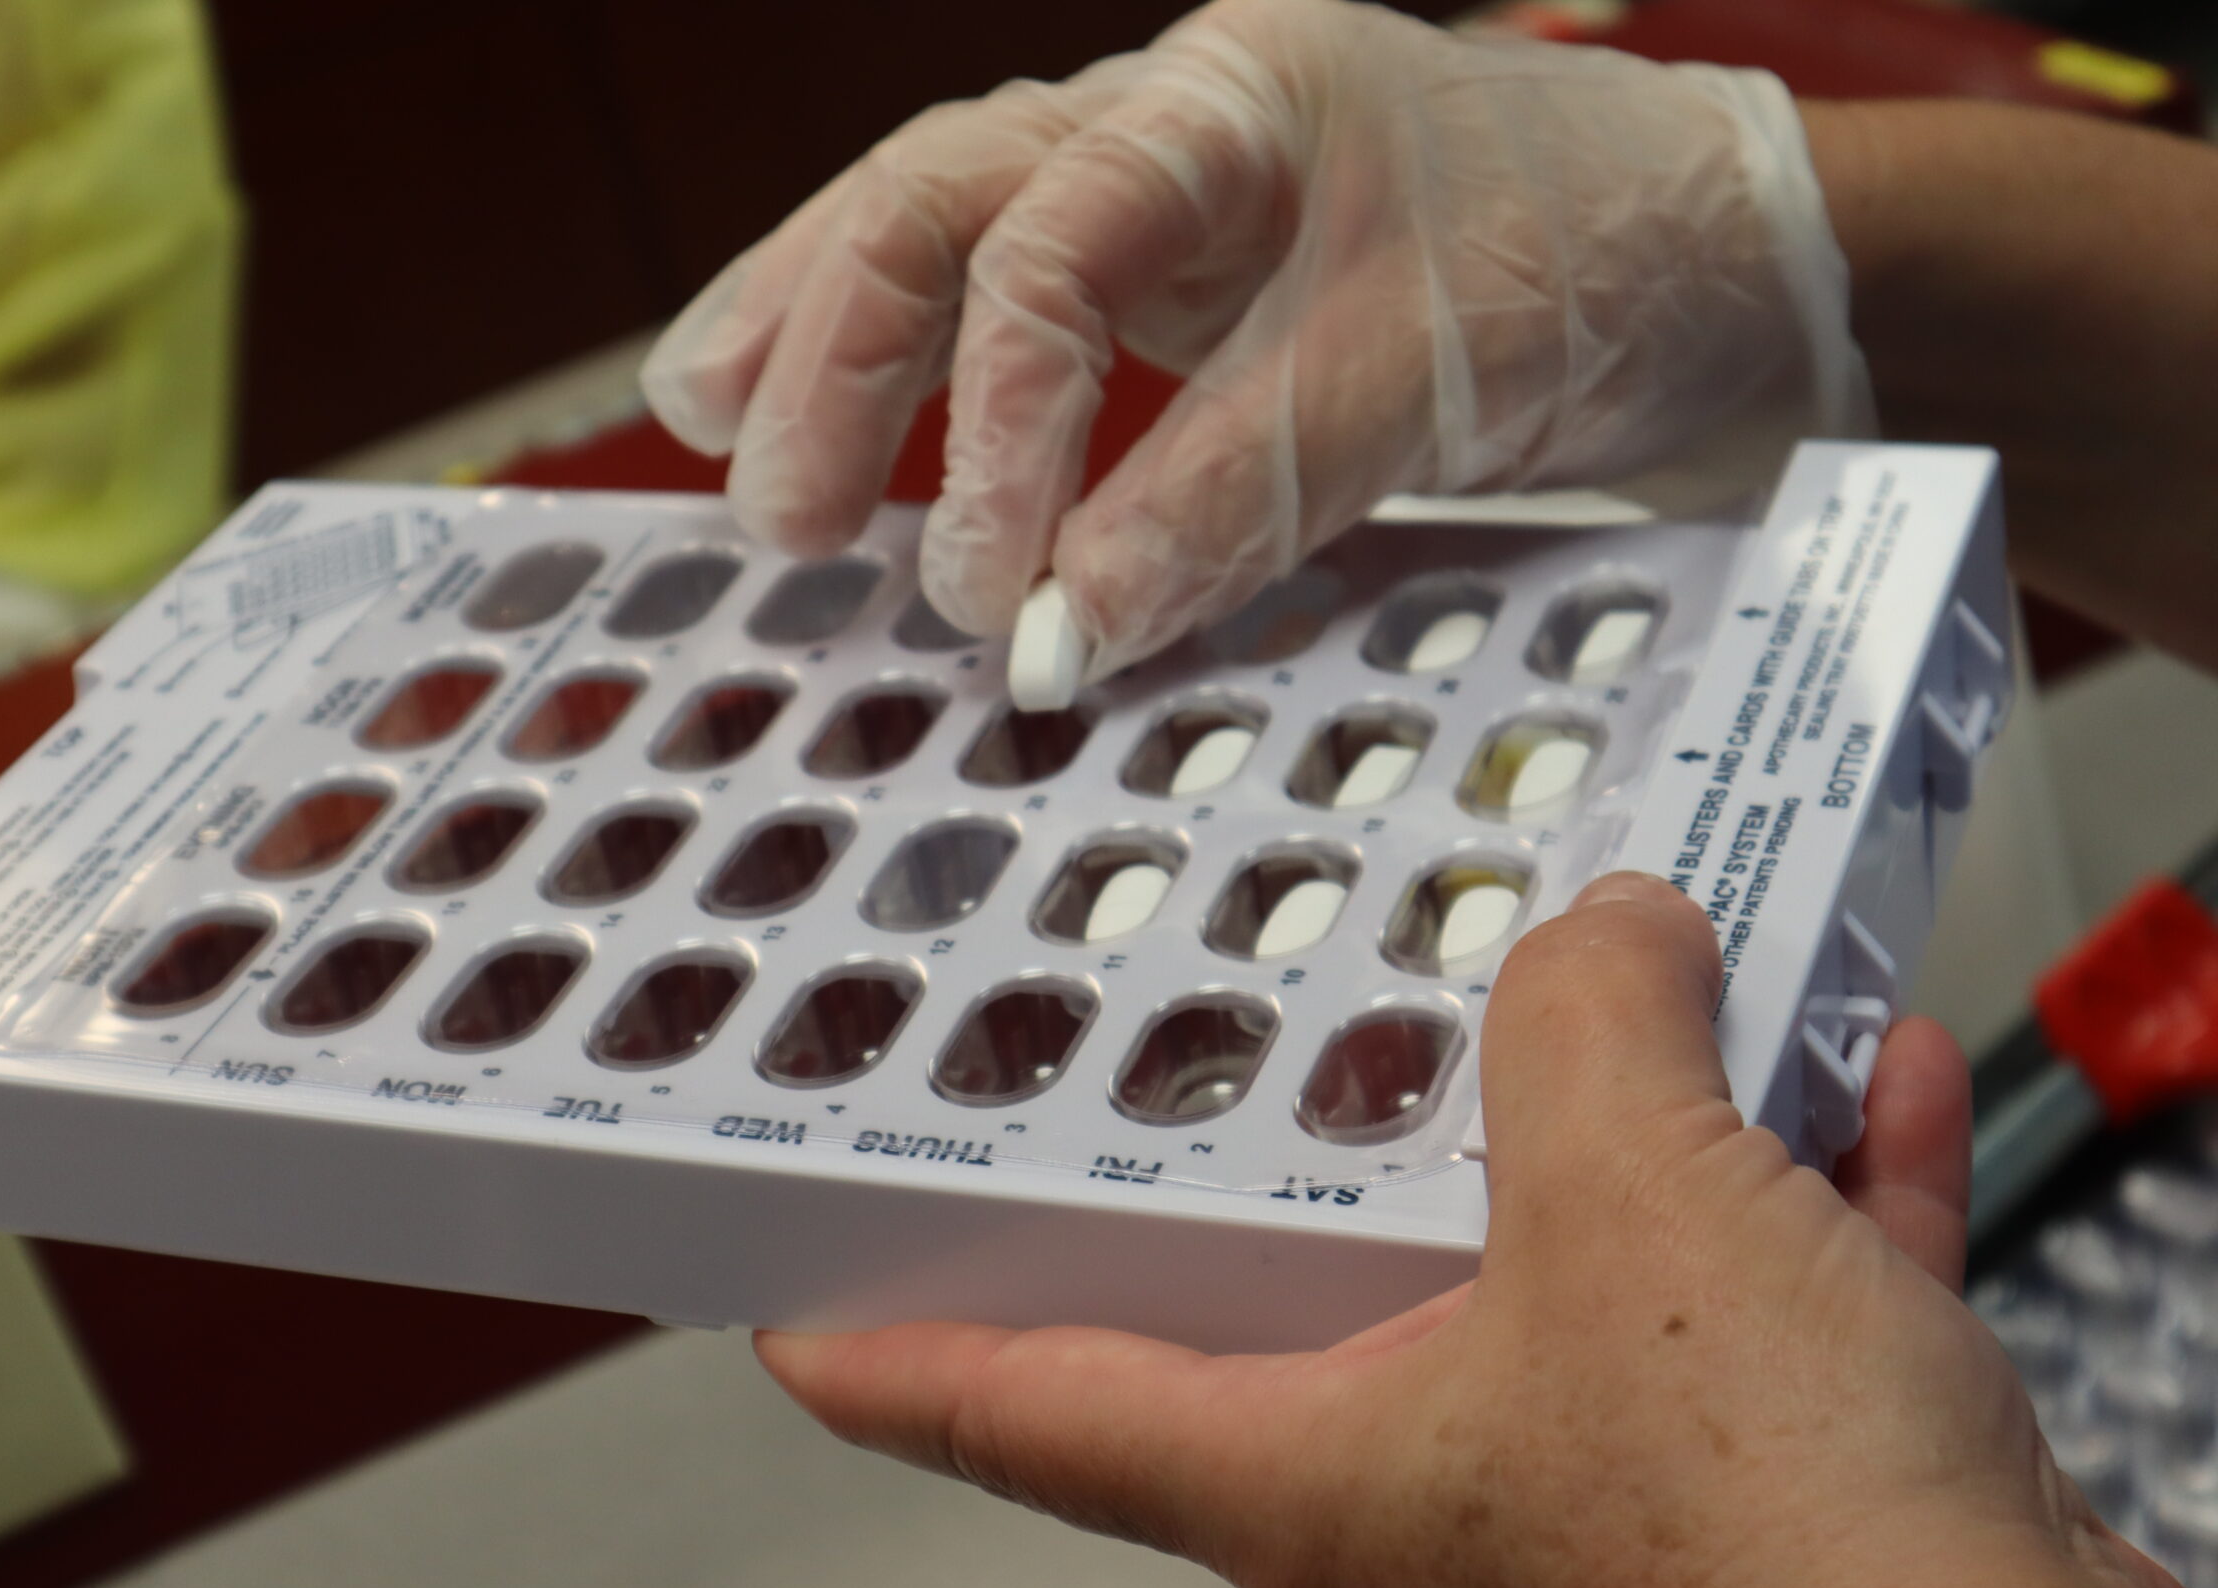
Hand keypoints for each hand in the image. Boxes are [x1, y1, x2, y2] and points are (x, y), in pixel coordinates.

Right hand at [641, 0, 1866, 679]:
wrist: (1726, 264)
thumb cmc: (1605, 259)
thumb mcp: (1426, 371)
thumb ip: (1239, 489)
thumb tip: (1061, 630)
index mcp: (1231, 103)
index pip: (1043, 242)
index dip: (992, 427)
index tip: (994, 595)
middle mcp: (1171, 128)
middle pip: (935, 200)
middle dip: (832, 351)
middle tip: (768, 514)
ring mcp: (1169, 200)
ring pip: (943, 231)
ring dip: (822, 333)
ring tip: (715, 431)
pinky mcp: (1185, 287)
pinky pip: (1011, 309)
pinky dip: (920, 378)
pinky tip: (851, 434)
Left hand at [757, 873, 2217, 1587]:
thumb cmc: (1785, 1585)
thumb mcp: (1628, 1222)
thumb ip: (1581, 1037)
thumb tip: (1604, 931)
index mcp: (1317, 1473)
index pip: (1025, 1410)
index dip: (888, 1353)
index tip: (784, 1311)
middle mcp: (1434, 1500)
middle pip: (1310, 1298)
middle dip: (1308, 1144)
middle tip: (1265, 1012)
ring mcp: (1606, 1501)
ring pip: (1565, 1271)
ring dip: (1612, 1128)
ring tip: (1634, 984)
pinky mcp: (1770, 1500)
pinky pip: (1761, 1301)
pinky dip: (1800, 1188)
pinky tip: (1851, 1074)